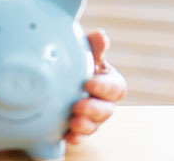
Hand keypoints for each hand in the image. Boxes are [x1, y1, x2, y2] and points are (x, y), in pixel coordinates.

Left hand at [66, 29, 127, 143]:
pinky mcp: (78, 128)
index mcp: (109, 82)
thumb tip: (100, 35)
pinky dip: (75, 137)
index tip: (88, 83)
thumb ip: (94, 46)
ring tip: (72, 121)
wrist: (58, 72)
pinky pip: (80, 136)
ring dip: (85, 125)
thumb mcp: (85, 50)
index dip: (104, 87)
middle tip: (78, 105)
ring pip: (95, 125)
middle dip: (94, 110)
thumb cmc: (77, 60)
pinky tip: (67, 134)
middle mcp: (104, 101)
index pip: (116, 88)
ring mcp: (92, 116)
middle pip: (107, 111)